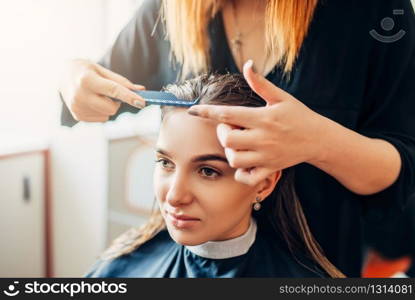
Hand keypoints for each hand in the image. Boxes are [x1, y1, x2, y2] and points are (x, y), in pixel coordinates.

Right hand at [59, 59, 145, 121]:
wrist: (62, 75)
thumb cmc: (85, 70)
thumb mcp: (102, 70)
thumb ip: (121, 82)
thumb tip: (141, 90)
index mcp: (87, 80)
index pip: (114, 90)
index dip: (129, 97)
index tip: (142, 102)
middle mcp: (80, 95)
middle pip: (112, 108)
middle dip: (117, 102)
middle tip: (109, 93)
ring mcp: (77, 107)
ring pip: (107, 115)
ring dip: (108, 106)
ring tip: (97, 95)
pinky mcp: (78, 115)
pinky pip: (101, 118)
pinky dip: (101, 111)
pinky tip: (92, 101)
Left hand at [187, 60, 327, 185]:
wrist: (318, 139)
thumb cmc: (297, 115)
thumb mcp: (281, 97)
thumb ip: (260, 83)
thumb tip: (247, 64)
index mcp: (262, 118)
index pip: (228, 114)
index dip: (206, 111)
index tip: (193, 110)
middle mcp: (262, 138)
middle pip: (227, 140)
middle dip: (222, 133)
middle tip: (231, 128)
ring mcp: (266, 155)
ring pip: (234, 159)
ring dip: (230, 151)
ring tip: (238, 144)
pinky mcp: (270, 169)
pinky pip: (247, 178)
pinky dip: (240, 172)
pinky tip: (244, 162)